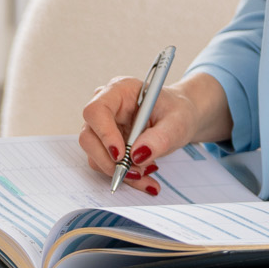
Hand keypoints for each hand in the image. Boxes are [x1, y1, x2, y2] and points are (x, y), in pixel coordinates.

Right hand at [77, 71, 230, 195]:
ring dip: (119, 172)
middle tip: (137, 172)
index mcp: (120, 90)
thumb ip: (160, 138)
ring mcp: (103, 126)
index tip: (121, 155)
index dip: (104, 134)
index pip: (97, 110)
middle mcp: (107, 107)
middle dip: (109, 161)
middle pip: (88, 136)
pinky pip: (106, 164)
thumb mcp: (178, 122)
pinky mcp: (106, 144)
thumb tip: (137, 155)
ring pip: (95, 155)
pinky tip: (144, 177)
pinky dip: (124, 176)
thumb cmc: (177, 112)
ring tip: (147, 175)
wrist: (179, 118)